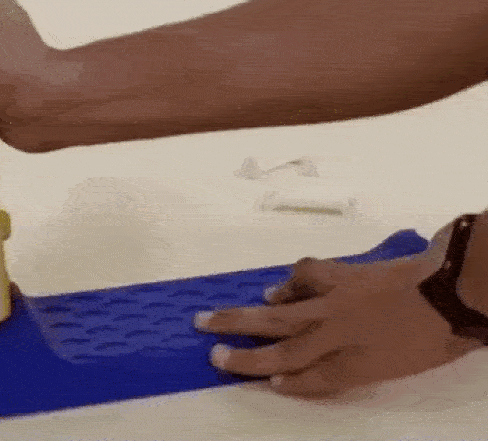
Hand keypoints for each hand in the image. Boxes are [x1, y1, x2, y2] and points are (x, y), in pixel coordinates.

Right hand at [193, 219, 484, 398]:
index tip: (227, 365)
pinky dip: (290, 281)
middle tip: (203, 328)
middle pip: (275, 328)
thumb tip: (287, 377)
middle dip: (237, 333)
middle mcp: (330, 321)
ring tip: (232, 311)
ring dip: (253, 306)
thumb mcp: (383, 369)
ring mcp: (336, 293)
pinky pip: (308, 272)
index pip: (290, 365)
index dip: (255, 366)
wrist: (447, 289)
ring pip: (284, 301)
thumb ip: (334, 374)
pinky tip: (283, 284)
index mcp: (342, 350)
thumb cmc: (423, 339)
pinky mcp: (344, 272)